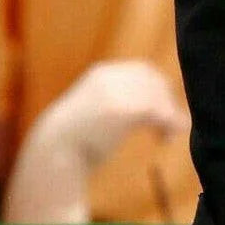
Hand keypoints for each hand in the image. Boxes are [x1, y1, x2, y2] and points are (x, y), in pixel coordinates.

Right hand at [1, 60, 188, 223]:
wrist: (53, 154)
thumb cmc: (75, 137)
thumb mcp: (93, 108)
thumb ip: (117, 98)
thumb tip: (152, 107)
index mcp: (102, 74)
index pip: (142, 70)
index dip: (159, 88)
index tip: (164, 107)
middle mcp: (110, 78)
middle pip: (154, 81)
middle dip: (167, 101)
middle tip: (171, 124)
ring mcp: (116, 92)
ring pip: (158, 97)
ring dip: (171, 116)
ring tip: (168, 136)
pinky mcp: (124, 110)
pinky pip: (159, 111)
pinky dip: (170, 123)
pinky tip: (167, 138)